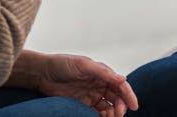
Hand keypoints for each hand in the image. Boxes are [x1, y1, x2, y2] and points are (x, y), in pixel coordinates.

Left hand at [6, 50, 137, 116]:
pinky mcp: (83, 104)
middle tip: (117, 115)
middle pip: (116, 98)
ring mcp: (91, 95)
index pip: (120, 85)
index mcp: (102, 73)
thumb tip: (122, 78)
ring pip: (108, 107)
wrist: (42, 74)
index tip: (134, 106)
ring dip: (112, 114)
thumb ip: (103, 72)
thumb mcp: (83, 65)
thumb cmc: (62, 64)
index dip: (129, 95)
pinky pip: (96, 113)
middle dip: (120, 107)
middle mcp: (99, 84)